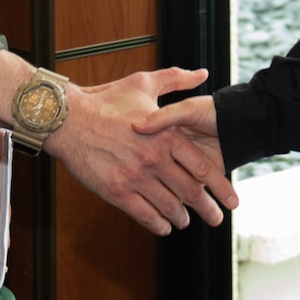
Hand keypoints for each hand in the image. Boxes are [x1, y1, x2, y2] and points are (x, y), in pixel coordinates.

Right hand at [46, 67, 239, 235]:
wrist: (68, 119)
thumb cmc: (105, 100)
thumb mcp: (143, 83)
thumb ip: (176, 79)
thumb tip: (201, 73)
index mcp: (167, 135)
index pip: (203, 167)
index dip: (220, 187)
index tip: (231, 199)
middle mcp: (155, 158)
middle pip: (191, 191)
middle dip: (208, 209)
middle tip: (216, 219)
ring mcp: (136, 177)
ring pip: (169, 206)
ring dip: (180, 217)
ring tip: (185, 221)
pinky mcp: (117, 191)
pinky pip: (145, 215)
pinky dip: (158, 224)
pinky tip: (163, 226)